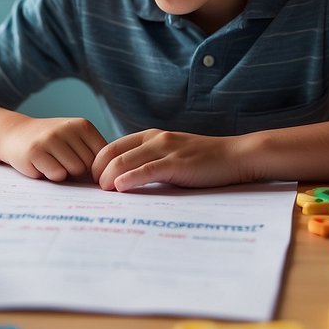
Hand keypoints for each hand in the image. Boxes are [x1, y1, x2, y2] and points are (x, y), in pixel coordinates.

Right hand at [0, 117, 107, 181]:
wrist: (14, 134)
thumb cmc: (51, 143)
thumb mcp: (75, 140)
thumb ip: (93, 155)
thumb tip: (107, 180)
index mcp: (82, 125)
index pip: (104, 156)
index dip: (95, 168)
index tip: (82, 167)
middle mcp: (67, 129)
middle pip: (89, 165)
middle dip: (79, 172)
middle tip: (62, 163)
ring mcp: (51, 139)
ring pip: (75, 171)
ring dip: (65, 174)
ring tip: (53, 163)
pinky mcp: (35, 152)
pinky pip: (57, 175)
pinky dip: (51, 176)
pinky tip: (41, 165)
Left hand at [92, 129, 253, 191]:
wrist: (236, 156)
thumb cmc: (205, 161)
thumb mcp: (172, 156)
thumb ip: (150, 162)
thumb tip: (124, 180)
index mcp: (151, 136)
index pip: (111, 146)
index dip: (96, 163)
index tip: (92, 181)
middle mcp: (155, 139)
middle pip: (112, 153)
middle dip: (97, 171)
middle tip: (93, 189)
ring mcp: (166, 150)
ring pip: (125, 161)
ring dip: (108, 177)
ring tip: (102, 191)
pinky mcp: (177, 164)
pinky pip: (147, 170)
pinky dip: (129, 179)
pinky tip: (119, 188)